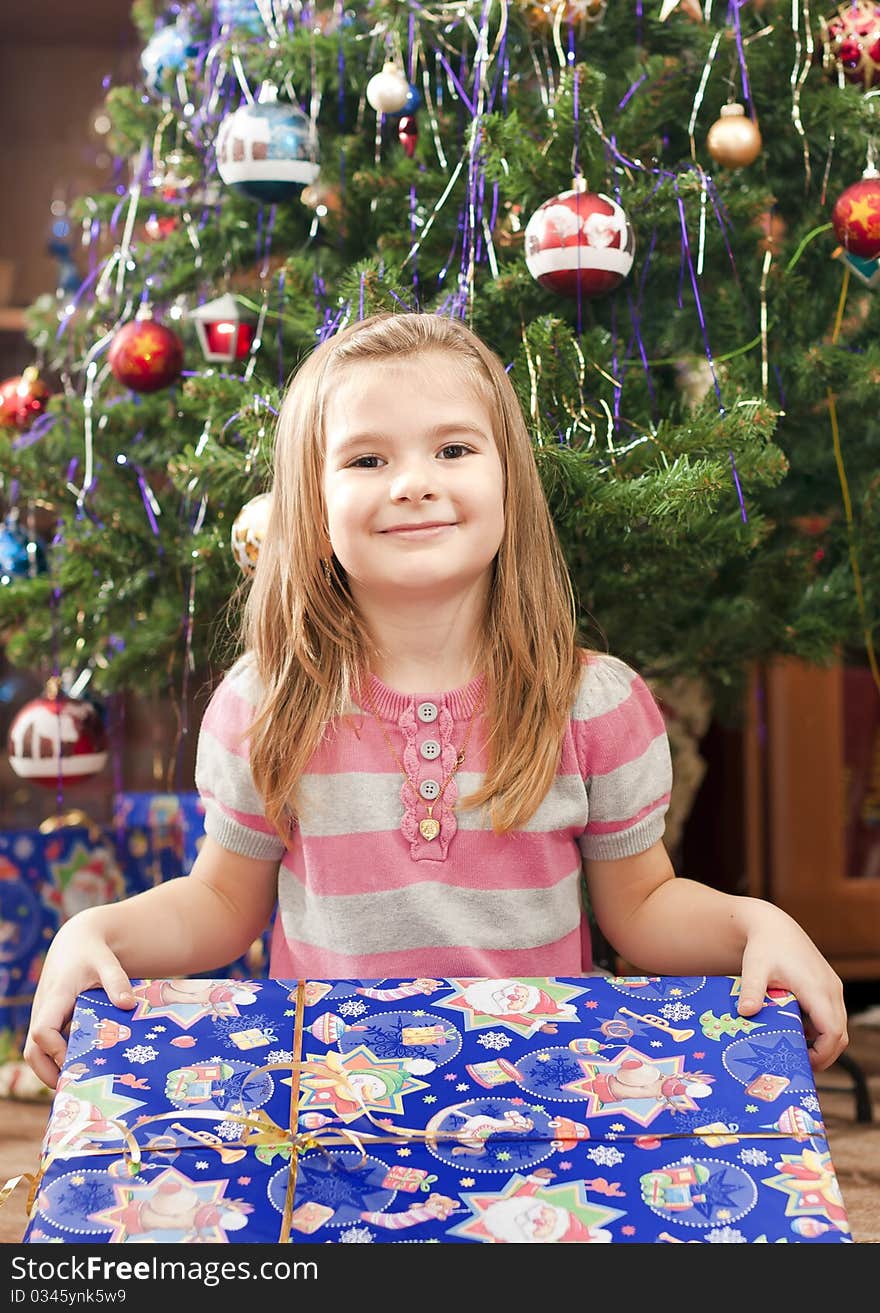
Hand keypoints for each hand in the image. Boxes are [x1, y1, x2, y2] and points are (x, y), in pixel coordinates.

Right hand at [23, 911, 136, 1088]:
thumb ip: (117, 981)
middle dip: (47, 1073)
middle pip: (32, 1052)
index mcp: (55, 998)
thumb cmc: (92, 952)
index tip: (77, 1058)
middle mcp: (44, 1011)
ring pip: (36, 1052)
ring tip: (81, 1083)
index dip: (55, 1049)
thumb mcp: (106, 962)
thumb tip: (129, 1004)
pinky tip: (84, 1067)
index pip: (42, 1031)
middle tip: (76, 1087)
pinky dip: (59, 1059)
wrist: (76, 942)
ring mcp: (45, 1017)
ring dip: (52, 1069)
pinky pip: (46, 1046)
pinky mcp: (50, 1020)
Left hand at [736, 906, 847, 1071]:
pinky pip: (832, 1016)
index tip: (802, 1064)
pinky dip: (821, 1030)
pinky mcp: (828, 987)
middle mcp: (830, 989)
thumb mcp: (754, 968)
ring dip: (822, 1043)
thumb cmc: (764, 946)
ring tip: (794, 1051)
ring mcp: (832, 988)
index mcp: (816, 988)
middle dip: (823, 1055)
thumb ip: (751, 990)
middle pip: (840, 1034)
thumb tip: (745, 1012)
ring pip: (838, 1026)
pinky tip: (796, 1031)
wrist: (773, 926)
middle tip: (797, 1066)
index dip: (822, 1054)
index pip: (833, 1032)